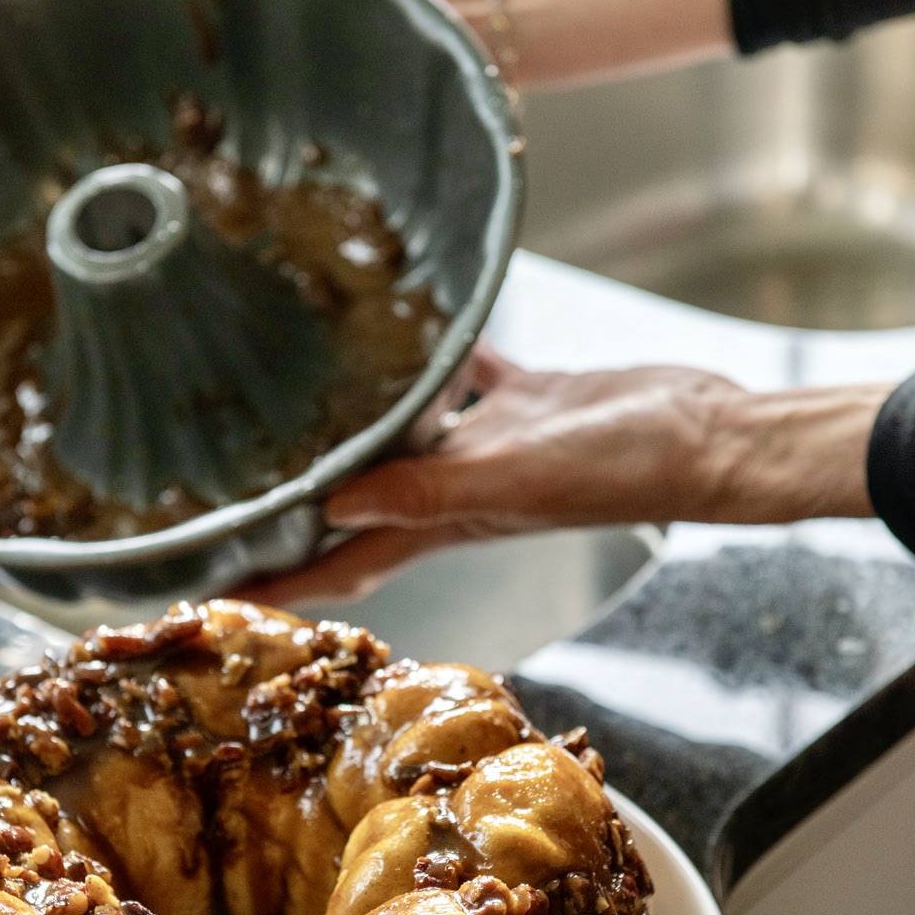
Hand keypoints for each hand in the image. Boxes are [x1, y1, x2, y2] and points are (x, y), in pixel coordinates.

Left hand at [248, 344, 888, 605]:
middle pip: (352, 509)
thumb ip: (426, 489)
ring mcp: (487, 448)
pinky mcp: (521, 404)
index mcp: (443, 520)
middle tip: (224, 490)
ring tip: (288, 396)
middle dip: (291, 512)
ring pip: (399, 438)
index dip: (279, 586)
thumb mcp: (514, 477)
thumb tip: (333, 503)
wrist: (705, 435)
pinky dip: (429, 358)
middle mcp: (455, 491)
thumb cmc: (622, 466)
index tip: (208, 594)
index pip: (341, 565)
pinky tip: (402, 320)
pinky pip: (460, 378)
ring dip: (350, 428)